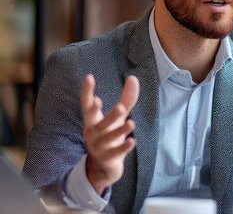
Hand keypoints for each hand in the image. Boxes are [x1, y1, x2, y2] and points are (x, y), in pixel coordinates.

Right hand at [81, 74, 138, 194]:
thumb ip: (126, 99)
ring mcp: (99, 146)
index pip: (87, 104)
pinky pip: (115, 152)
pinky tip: (132, 141)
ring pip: (109, 138)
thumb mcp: (117, 117)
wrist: (103, 166)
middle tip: (119, 107)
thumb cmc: (109, 134)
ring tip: (132, 123)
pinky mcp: (108, 158)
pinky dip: (124, 148)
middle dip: (107, 115)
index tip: (89, 77)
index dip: (87, 91)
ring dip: (120, 131)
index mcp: (92, 120)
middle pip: (100, 122)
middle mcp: (93, 133)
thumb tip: (133, 78)